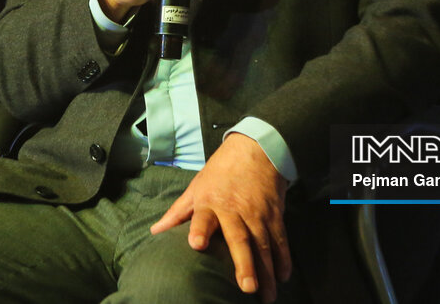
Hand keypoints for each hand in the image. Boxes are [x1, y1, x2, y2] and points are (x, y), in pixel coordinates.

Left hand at [149, 134, 290, 301]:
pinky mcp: (275, 214)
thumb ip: (178, 212)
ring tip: (267, 296)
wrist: (255, 150)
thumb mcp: (196, 187)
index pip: (203, 217)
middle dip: (244, 264)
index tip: (196, 244)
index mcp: (210, 202)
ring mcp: (257, 213)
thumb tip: (155, 231)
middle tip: (247, 288)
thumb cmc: (220, 172)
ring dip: (267, 271)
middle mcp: (234, 209)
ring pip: (263, 244)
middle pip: (240, 238)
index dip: (199, 229)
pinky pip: (280, 239)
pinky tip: (283, 277)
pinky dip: (283, 258)